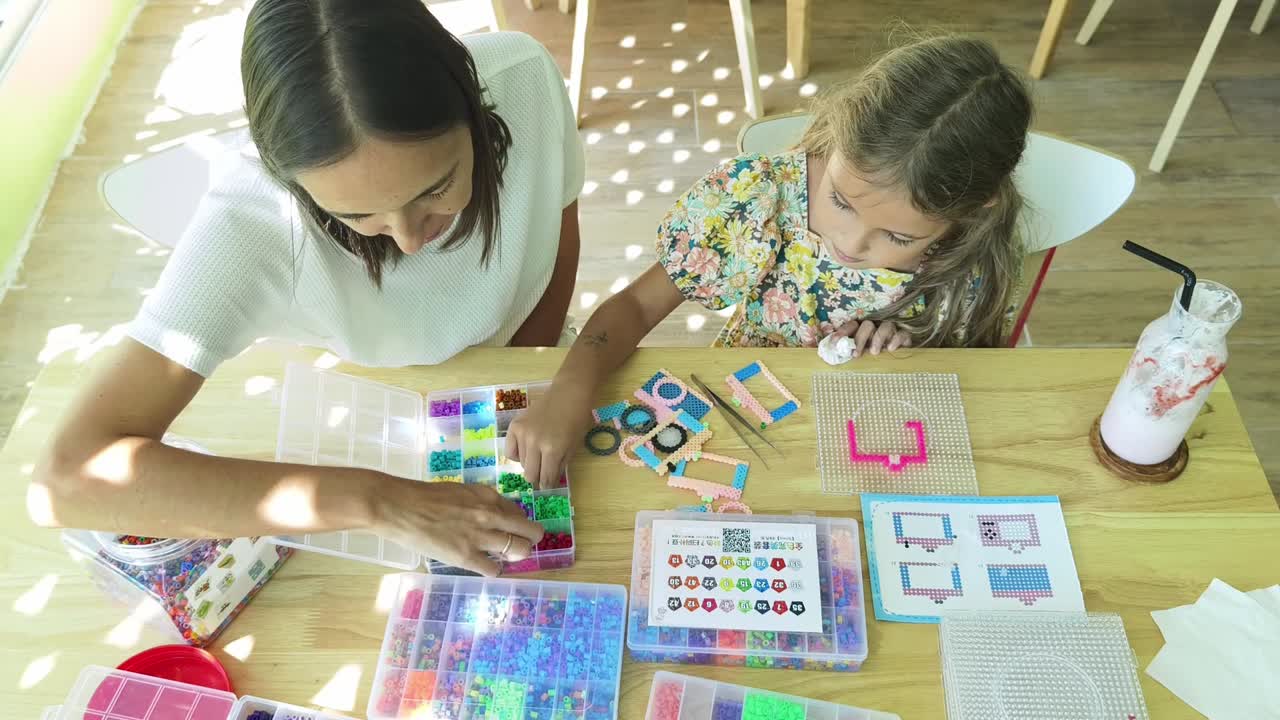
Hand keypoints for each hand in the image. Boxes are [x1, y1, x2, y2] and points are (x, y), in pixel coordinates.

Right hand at [372, 478, 544, 576]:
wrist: (400, 507)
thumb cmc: (425, 497)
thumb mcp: (460, 491)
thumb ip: (480, 502)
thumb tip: (494, 516)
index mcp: (488, 496)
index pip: (519, 513)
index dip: (520, 524)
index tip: (515, 531)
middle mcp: (490, 514)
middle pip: (530, 532)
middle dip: (531, 540)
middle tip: (524, 546)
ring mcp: (480, 536)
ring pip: (520, 551)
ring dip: (516, 557)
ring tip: (506, 558)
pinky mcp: (466, 556)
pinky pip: (494, 569)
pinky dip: (494, 570)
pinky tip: (487, 567)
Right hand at [505, 383, 593, 488]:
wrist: (568, 393)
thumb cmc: (577, 419)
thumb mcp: (574, 446)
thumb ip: (560, 465)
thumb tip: (549, 480)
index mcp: (553, 449)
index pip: (546, 477)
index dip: (547, 485)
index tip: (548, 486)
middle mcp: (534, 443)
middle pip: (530, 474)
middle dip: (538, 478)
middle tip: (543, 474)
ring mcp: (522, 434)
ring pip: (520, 463)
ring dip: (530, 464)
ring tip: (538, 456)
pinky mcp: (514, 426)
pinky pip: (509, 451)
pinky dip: (516, 455)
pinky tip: (526, 451)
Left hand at [831, 319, 911, 357]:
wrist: (900, 363)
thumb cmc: (877, 360)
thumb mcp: (862, 357)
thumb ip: (849, 352)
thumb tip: (831, 352)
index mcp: (863, 331)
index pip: (852, 326)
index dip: (842, 332)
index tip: (834, 342)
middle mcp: (877, 328)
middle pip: (867, 325)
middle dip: (860, 339)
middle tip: (856, 355)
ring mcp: (892, 331)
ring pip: (885, 326)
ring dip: (878, 338)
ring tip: (874, 352)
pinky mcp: (905, 336)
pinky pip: (902, 333)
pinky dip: (896, 339)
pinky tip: (891, 349)